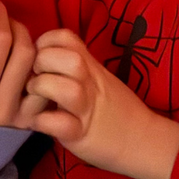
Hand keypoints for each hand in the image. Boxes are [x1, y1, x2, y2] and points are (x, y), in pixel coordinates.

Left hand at [21, 29, 178, 178]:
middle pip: (69, 60)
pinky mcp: (81, 135)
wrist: (142, 140)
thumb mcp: (98, 77)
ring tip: (35, 96)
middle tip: (35, 75)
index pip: (67, 38)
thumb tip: (41, 55)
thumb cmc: (115, 108)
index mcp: (91, 67)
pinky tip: (39, 122)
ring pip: (67, 90)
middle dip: (43, 62)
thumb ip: (76, 64)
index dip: (47, 41)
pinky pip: (61, 125)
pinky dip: (44, 121)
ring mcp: (87, 110)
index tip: (40, 53)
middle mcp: (90, 84)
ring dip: (43, 88)